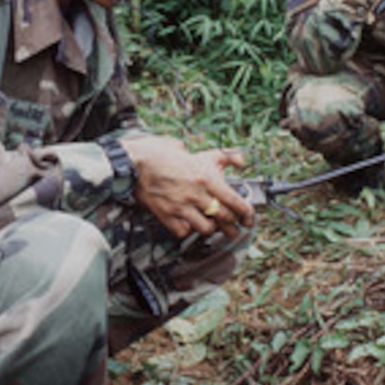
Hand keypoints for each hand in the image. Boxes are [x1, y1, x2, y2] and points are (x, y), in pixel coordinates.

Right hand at [121, 135, 253, 239]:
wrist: (135, 161)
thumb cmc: (164, 154)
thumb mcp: (198, 151)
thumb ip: (223, 157)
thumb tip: (241, 161)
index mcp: (206, 177)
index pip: (234, 201)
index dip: (246, 214)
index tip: (249, 219)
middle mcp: (196, 194)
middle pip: (224, 218)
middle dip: (233, 227)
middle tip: (235, 229)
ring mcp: (181, 206)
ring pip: (206, 229)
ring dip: (211, 229)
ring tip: (212, 227)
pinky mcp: (166, 215)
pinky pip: (183, 232)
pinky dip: (187, 231)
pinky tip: (188, 225)